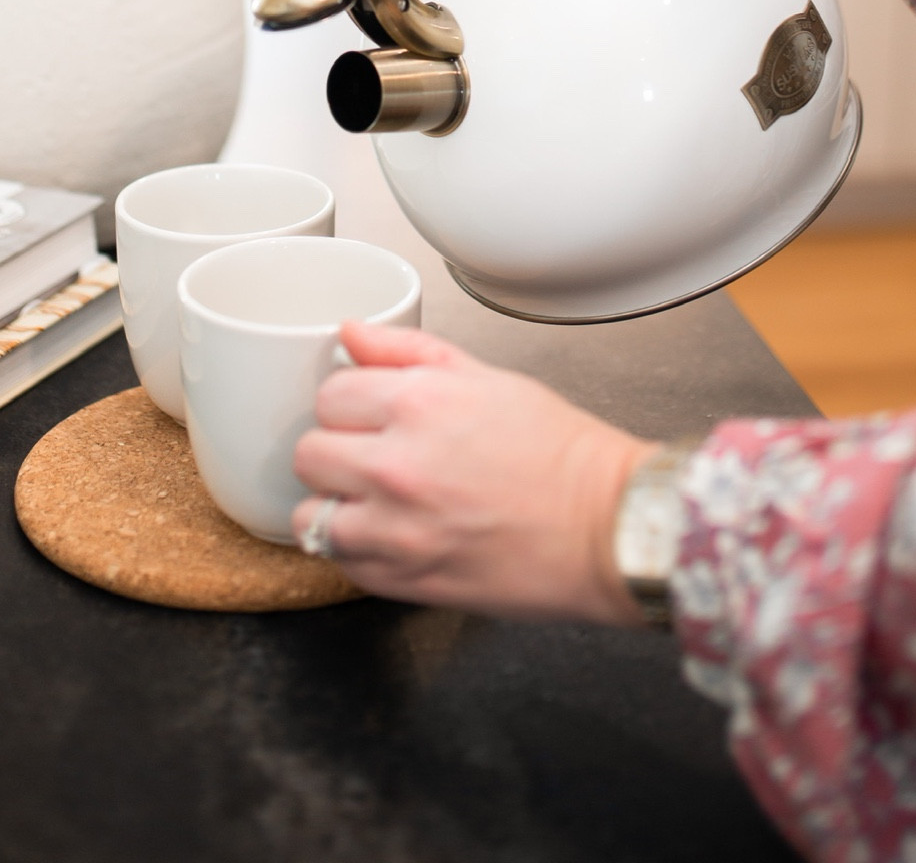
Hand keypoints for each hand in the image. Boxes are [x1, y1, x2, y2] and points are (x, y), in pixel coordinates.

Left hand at [292, 321, 648, 622]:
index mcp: (418, 404)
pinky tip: (392, 534)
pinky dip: (356, 551)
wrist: (607, 526)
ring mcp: (397, 530)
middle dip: (336, 450)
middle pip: (309, 452)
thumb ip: (407, 352)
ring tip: (375, 502)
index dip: (351, 403)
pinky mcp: (406, 582)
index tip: (371, 414)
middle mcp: (397, 466)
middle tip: (372, 456)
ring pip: (310, 516)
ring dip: (335, 506)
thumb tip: (351, 334)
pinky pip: (341, 564)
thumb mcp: (487, 377)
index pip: (330, 394)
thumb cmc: (560, 453)